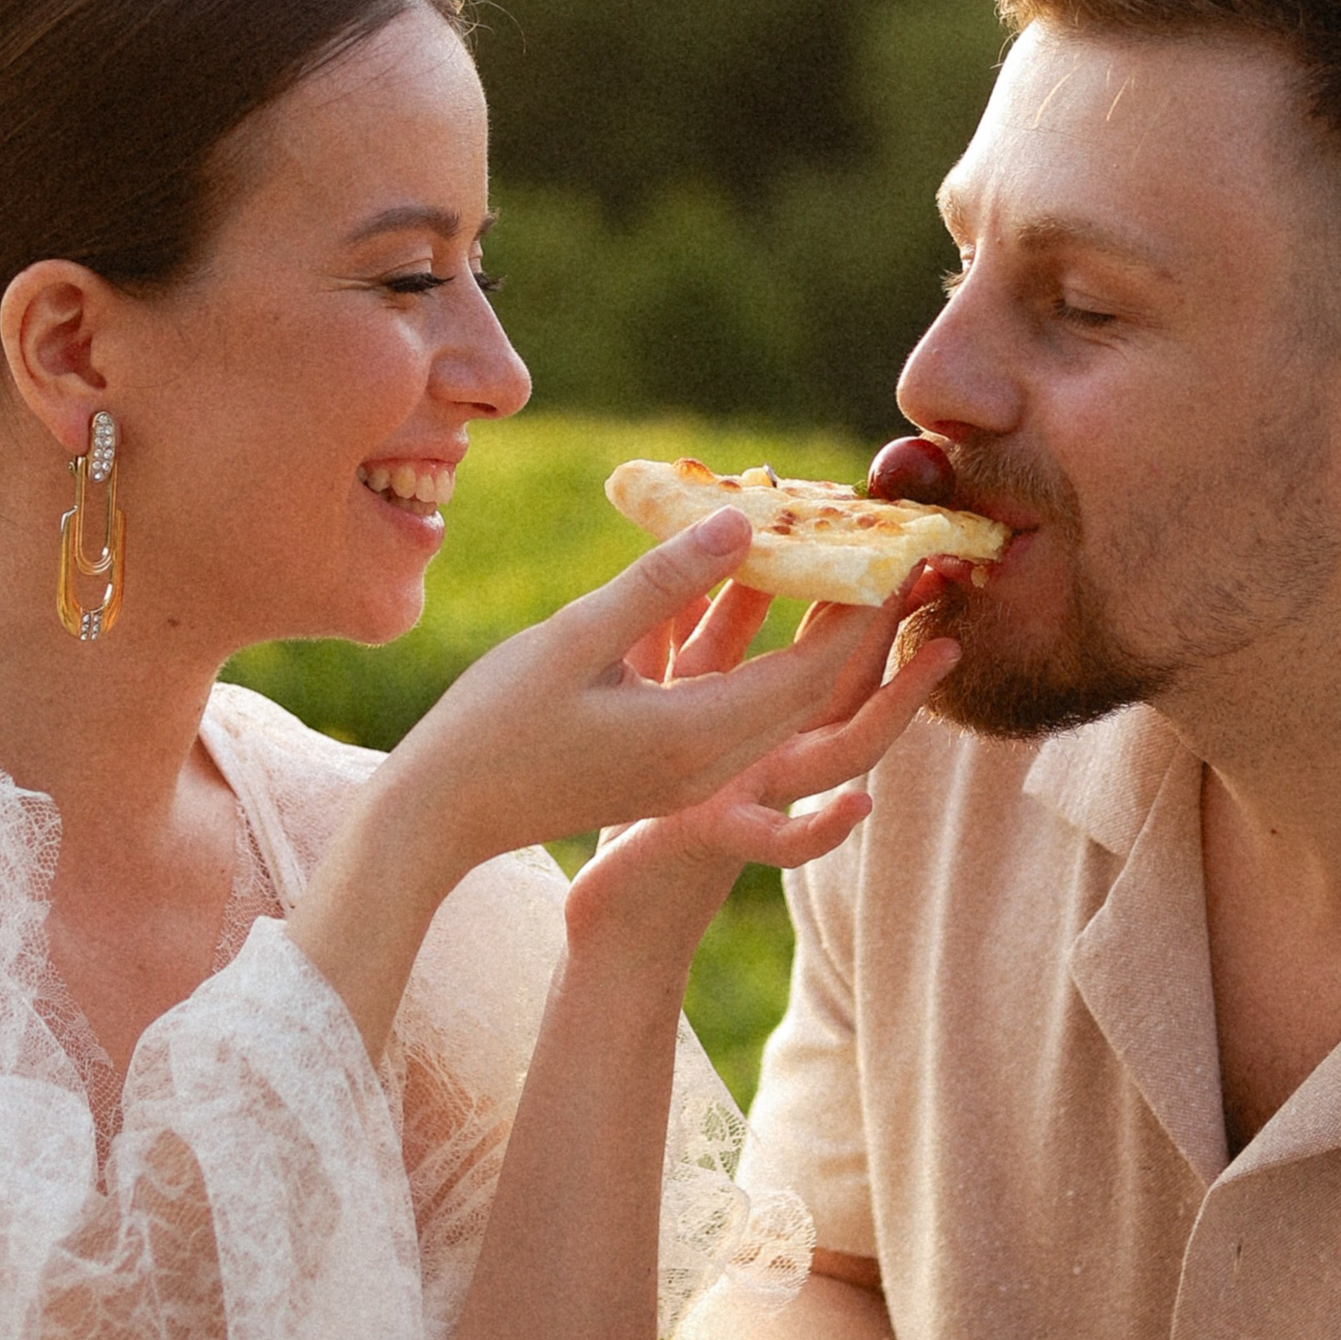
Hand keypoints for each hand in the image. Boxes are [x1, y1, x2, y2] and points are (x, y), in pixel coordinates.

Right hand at [384, 520, 930, 881]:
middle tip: (902, 555)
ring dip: (816, 638)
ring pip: (779, 701)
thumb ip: (664, 580)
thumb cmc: (492, 727)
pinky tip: (749, 599)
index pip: (812, 671)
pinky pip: (738, 706)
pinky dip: (759, 653)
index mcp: (696, 737)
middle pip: (813, 692)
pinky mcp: (665, 770)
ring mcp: (688, 775)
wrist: (438, 818)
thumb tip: (744, 521)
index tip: (901, 548)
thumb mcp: (576, 640)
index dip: (863, 610)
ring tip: (849, 573)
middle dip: (861, 624)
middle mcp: (709, 765)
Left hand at [567, 578, 958, 952]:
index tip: (888, 537)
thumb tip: (698, 553)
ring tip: (943, 655)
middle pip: (843, 682)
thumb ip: (668, 629)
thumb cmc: (619, 791)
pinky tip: (857, 810)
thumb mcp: (645, 693)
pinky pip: (782, 841)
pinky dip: (820, 832)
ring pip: (842, 748)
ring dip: (896, 704)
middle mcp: (769, 751)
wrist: (608, 897)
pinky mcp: (726, 840)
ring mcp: (759, 796)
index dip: (853, 595)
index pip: (815, 645)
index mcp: (747, 708)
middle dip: (890, 630)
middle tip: (939, 572)